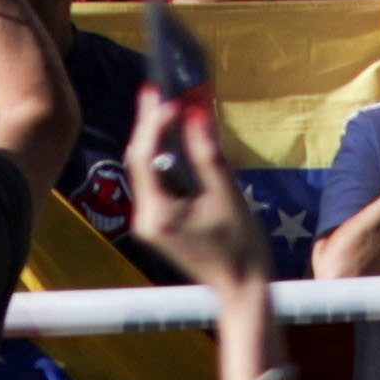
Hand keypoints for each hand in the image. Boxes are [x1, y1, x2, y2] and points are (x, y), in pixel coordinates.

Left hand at [119, 86, 274, 299]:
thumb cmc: (240, 247)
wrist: (241, 289)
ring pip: (145, 169)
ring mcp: (149, 221)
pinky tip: (174, 137)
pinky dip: (164, 158)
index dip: (152, 123)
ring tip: (165, 105)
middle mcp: (144, 217)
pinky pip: (155, 181)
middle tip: (156, 90)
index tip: (167, 97)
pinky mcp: (159, 223)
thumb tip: (195, 113)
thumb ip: (207, 153)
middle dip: (149, 124)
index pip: (143, 157)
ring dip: (156, 138)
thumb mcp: (226, 194)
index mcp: (156, 213)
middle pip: (138, 160)